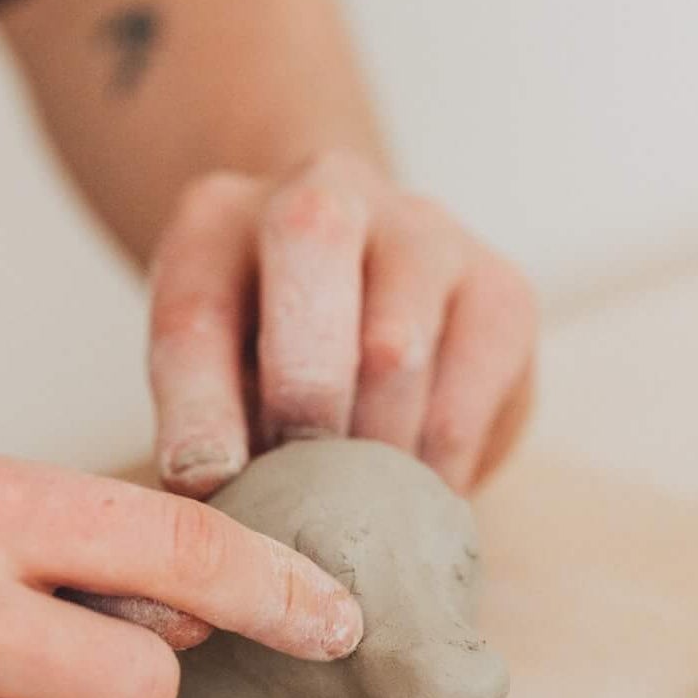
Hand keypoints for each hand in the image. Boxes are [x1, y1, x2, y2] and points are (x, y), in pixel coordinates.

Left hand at [147, 150, 536, 497]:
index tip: (209, 483)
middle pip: (312, 251)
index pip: (196, 306)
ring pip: (395, 350)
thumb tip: (210, 485)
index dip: (199, 407)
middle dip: (302, 391)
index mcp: (220, 217)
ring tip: (353, 506)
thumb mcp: (203, 374)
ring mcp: (425, 232)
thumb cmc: (261, 351)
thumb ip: (198, 417)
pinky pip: (464, 404)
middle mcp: (326, 191)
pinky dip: (431, 472)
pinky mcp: (502, 291)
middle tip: (300, 491)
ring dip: (366, 455)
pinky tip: (411, 494)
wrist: (360, 295)